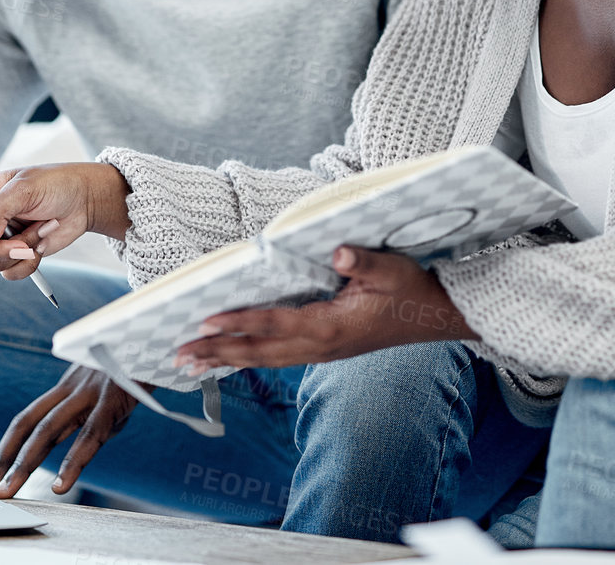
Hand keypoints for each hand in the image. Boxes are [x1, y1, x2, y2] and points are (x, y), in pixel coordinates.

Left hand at [0, 366, 141, 497]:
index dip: (7, 446)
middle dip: (6, 460)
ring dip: (25, 463)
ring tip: (9, 491)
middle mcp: (74, 387)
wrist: (159, 331)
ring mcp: (92, 390)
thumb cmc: (138, 362)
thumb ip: (94, 415)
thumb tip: (88, 442)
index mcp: (70, 386)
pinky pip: (90, 433)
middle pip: (30, 424)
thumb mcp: (111, 389)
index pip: (28, 418)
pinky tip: (61, 484)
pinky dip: (73, 461)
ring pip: (50, 429)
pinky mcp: (115, 397)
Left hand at [174, 247, 476, 373]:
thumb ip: (364, 262)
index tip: (206, 320)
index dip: (241, 322)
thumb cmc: (412, 290)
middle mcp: (321, 345)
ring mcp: (322, 352)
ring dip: (228, 360)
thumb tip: (339, 252)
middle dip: (218, 352)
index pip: (276, 323)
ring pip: (266, 359)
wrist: (435, 318)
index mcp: (332, 326)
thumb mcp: (392, 270)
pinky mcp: (325, 349)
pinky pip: (278, 358)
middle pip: (260, 352)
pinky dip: (250, 358)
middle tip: (178, 355)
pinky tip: (232, 356)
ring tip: (191, 363)